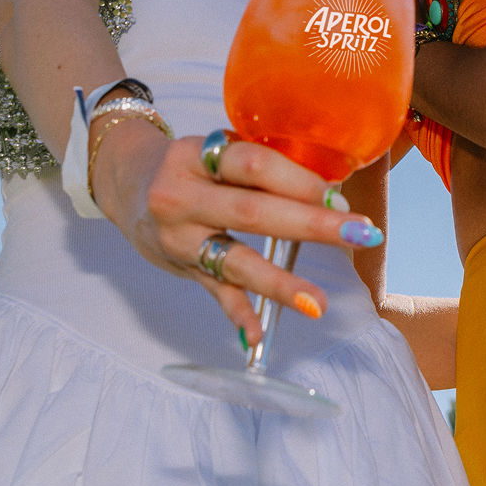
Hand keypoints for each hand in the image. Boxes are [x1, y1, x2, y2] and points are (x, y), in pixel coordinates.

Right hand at [89, 118, 382, 344]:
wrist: (126, 182)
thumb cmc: (191, 163)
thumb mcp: (213, 149)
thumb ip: (257, 168)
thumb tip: (328, 194)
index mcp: (196, 155)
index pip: (252, 165)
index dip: (297, 180)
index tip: (337, 195)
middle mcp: (181, 195)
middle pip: (252, 212)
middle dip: (310, 224)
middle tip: (359, 234)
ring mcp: (179, 236)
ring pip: (235, 260)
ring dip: (280, 283)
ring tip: (318, 303)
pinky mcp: (180, 267)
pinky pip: (214, 292)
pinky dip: (239, 313)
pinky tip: (257, 335)